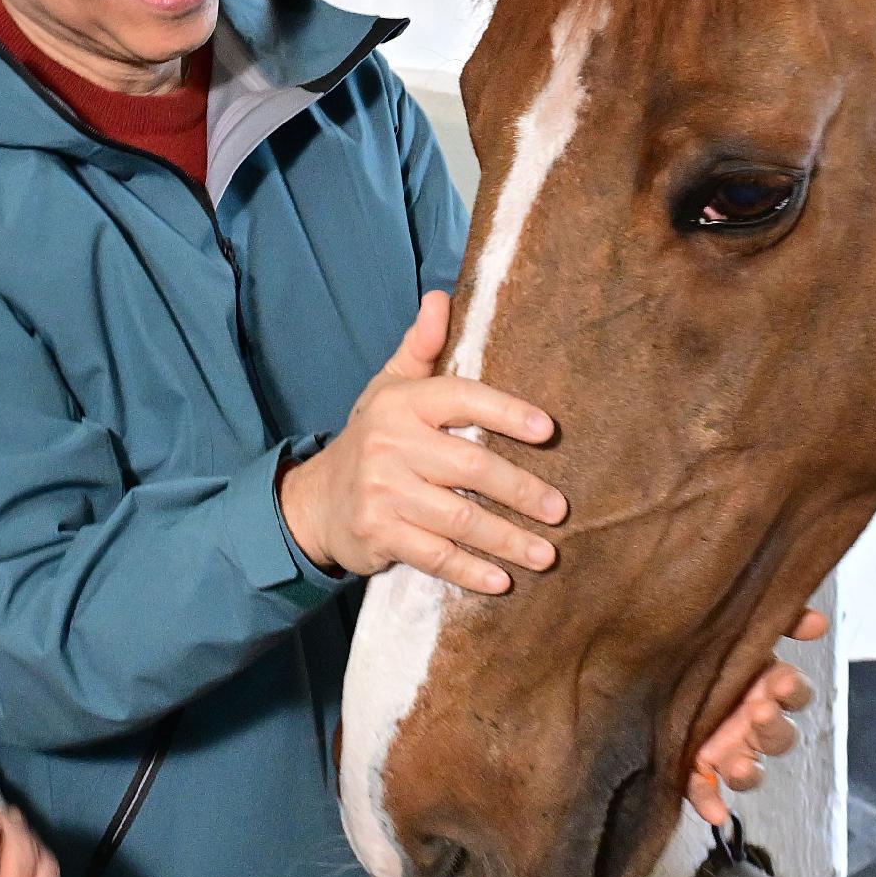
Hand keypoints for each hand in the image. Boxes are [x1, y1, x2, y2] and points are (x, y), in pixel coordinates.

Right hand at [278, 289, 566, 594]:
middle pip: (471, 468)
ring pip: (458, 519)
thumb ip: (421, 347)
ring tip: (548, 553)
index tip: (549, 431)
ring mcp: (384, 493)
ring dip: (507, 539)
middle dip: (522, 491)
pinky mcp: (379, 534)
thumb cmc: (372, 439)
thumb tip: (441, 295)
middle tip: (560, 509)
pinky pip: (435, 556)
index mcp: (403, 404)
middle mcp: (391, 445)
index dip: (507, 413)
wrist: (315, 501)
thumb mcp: (390, 387)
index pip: (462, 399)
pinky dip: (471, 571)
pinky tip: (503, 581)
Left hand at [685, 608, 828, 824]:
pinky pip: (706, 789)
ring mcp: (728, 749)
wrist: (655, 660)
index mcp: (767, 688)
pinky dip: (711, 802)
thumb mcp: (741, 626)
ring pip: (750, 770)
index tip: (781, 682)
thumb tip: (817, 621)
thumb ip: (780, 620)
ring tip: (733, 763)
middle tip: (757, 712)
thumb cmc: (708, 645)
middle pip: (779, 737)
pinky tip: (714, 813)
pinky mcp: (698, 768)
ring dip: (747, 771)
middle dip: (771, 727)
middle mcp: (753, 723)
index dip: (792, 691)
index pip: (794, 694)